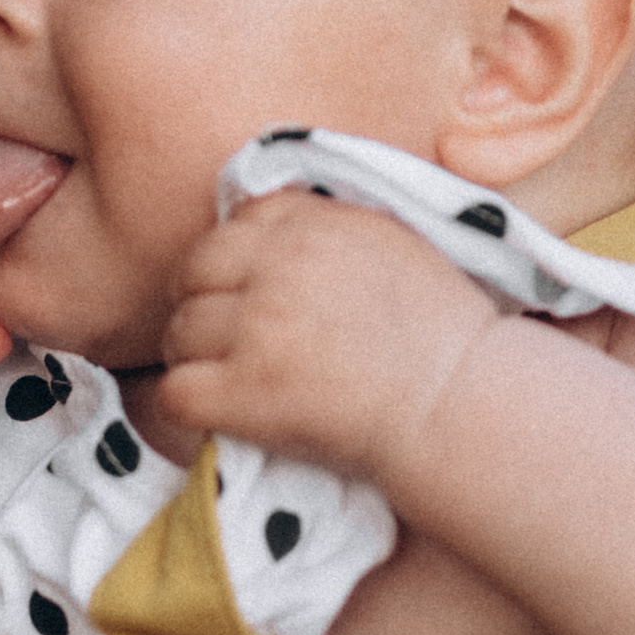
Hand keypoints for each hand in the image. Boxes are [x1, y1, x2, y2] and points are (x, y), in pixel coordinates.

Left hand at [157, 190, 496, 481]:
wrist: (460, 404)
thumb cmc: (441, 333)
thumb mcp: (393, 242)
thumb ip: (330, 226)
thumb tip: (269, 224)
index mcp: (315, 223)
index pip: (238, 222)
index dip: (237, 260)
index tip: (254, 291)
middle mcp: (281, 265)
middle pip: (194, 271)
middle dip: (204, 303)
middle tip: (229, 339)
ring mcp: (260, 328)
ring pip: (178, 331)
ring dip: (195, 357)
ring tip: (230, 379)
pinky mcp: (248, 392)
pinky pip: (174, 391)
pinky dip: (187, 405)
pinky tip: (220, 412)